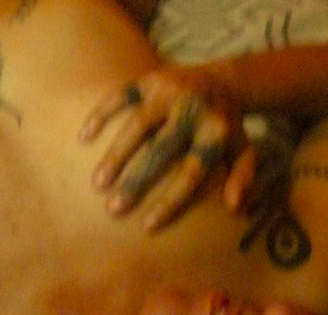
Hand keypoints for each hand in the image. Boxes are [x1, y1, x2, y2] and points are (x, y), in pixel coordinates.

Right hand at [79, 66, 256, 228]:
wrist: (223, 79)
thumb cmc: (226, 127)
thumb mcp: (243, 151)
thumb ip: (242, 177)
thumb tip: (235, 206)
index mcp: (216, 132)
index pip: (192, 172)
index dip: (171, 200)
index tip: (148, 224)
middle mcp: (193, 110)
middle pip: (161, 150)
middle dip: (136, 180)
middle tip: (114, 208)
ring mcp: (170, 90)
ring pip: (138, 123)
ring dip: (116, 153)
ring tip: (97, 183)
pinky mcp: (151, 77)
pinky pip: (121, 94)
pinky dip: (102, 113)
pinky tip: (84, 137)